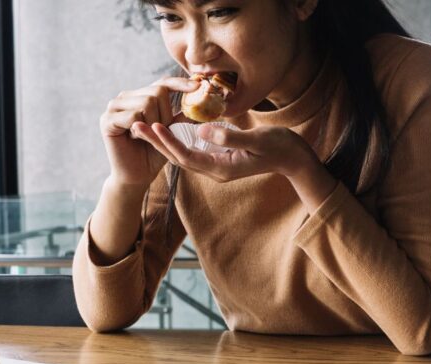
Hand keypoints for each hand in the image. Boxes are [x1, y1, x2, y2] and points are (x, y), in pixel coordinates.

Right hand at [99, 77, 198, 188]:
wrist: (137, 175)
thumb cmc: (155, 154)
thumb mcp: (172, 132)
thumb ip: (182, 116)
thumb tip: (200, 100)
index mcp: (141, 96)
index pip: (163, 83)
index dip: (180, 84)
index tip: (198, 86)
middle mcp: (126, 97)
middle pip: (157, 91)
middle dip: (166, 114)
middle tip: (158, 131)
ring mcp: (114, 106)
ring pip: (147, 102)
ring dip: (154, 123)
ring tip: (144, 135)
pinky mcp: (107, 119)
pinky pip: (134, 116)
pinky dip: (140, 129)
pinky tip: (134, 138)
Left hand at [136, 122, 337, 211]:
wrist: (295, 158)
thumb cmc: (279, 147)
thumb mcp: (256, 139)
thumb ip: (228, 136)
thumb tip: (201, 130)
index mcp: (222, 168)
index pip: (187, 156)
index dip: (169, 142)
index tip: (153, 126)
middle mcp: (216, 170)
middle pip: (179, 157)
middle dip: (157, 143)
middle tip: (135, 126)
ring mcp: (218, 165)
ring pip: (184, 154)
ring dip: (164, 141)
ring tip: (145, 126)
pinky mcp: (221, 158)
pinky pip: (194, 150)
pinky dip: (179, 139)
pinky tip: (169, 127)